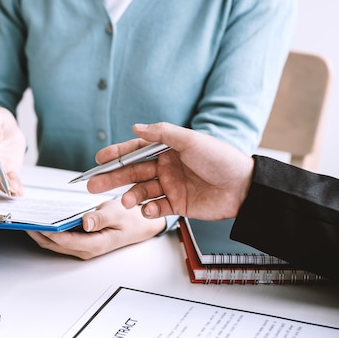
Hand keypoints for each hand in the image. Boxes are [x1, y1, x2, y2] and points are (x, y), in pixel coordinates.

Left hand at [26, 199, 165, 259]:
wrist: (139, 225)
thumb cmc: (129, 219)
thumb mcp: (117, 213)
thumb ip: (100, 217)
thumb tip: (85, 222)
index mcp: (94, 244)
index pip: (64, 240)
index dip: (48, 232)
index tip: (36, 223)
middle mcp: (85, 249)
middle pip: (54, 244)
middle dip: (38, 233)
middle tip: (23, 220)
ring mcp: (82, 248)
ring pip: (54, 243)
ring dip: (40, 232)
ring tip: (28, 218)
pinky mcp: (80, 243)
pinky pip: (59, 239)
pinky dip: (49, 231)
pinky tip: (42, 219)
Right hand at [87, 122, 253, 220]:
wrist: (245, 188)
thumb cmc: (221, 159)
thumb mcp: (191, 140)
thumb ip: (162, 133)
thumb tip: (136, 127)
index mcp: (168, 149)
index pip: (136, 151)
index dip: (116, 155)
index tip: (98, 160)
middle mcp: (166, 167)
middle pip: (133, 173)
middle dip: (112, 178)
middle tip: (93, 185)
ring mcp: (171, 186)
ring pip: (141, 192)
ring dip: (131, 196)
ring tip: (127, 202)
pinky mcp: (178, 204)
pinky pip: (156, 208)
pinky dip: (149, 210)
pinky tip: (147, 210)